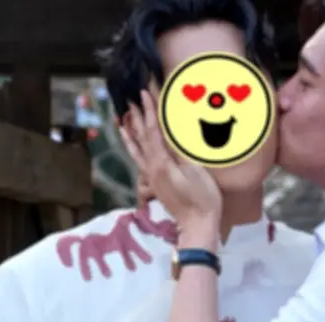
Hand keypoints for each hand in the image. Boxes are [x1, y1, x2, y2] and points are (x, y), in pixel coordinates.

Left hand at [119, 91, 222, 237]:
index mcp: (161, 163)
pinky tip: (134, 146)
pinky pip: (140, 161)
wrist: (197, 225)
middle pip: (142, 137)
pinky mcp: (155, 183)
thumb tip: (171, 127)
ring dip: (130, 132)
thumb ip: (180, 149)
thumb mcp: (195, 171)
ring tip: (122, 119)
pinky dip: (134, 149)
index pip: (153, 130)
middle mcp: (151, 168)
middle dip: (137, 116)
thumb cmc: (202, 199)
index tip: (145, 92)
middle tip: (131, 97)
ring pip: (136, 149)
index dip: (149, 110)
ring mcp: (151, 176)